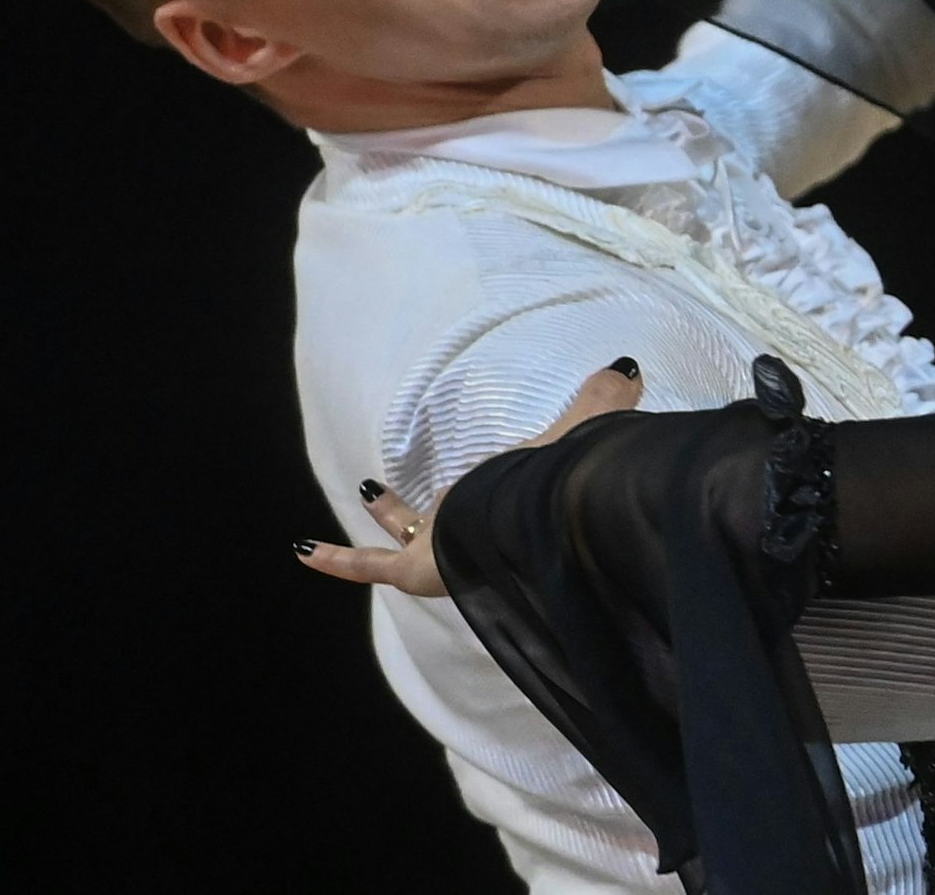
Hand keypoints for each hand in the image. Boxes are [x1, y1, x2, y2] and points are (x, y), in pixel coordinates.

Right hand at [292, 359, 645, 598]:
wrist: (547, 523)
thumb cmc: (569, 481)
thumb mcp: (587, 426)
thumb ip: (604, 399)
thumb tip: (628, 365)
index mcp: (519, 502)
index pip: (499, 489)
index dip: (490, 478)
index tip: (482, 465)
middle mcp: (484, 531)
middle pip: (449, 519)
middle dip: (429, 506)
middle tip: (405, 489)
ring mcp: (448, 552)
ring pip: (409, 540)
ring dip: (388, 523)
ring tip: (365, 495)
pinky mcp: (420, 569)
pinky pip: (370, 565)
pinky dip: (340, 561)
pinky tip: (305, 552)